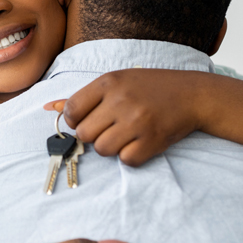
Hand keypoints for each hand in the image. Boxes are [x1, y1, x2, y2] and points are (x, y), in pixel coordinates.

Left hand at [44, 69, 209, 166]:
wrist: (193, 94)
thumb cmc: (150, 87)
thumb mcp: (117, 81)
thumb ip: (84, 96)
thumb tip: (50, 106)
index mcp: (108, 82)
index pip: (72, 110)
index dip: (75, 120)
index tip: (88, 120)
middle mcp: (120, 100)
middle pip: (85, 134)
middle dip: (94, 135)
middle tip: (111, 127)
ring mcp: (137, 121)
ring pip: (103, 149)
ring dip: (112, 147)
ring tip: (127, 134)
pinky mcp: (152, 140)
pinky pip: (125, 160)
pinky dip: (131, 156)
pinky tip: (141, 141)